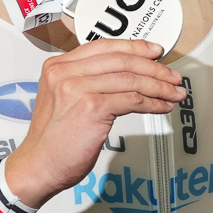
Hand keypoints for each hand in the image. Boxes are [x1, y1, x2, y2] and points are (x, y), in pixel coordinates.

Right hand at [3, 41, 187, 208]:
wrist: (38, 166)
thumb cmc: (53, 140)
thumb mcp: (64, 99)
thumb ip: (86, 81)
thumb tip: (126, 74)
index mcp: (57, 66)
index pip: (104, 47)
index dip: (135, 47)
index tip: (155, 52)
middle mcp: (65, 72)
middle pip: (121, 60)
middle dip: (154, 68)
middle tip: (172, 76)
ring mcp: (77, 88)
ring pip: (130, 79)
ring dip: (159, 87)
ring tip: (174, 93)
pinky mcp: (91, 107)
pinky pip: (132, 99)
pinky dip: (152, 103)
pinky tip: (161, 107)